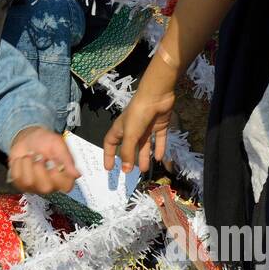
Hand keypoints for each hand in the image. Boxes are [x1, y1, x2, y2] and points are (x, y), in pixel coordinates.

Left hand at [7, 126, 79, 194]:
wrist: (28, 138)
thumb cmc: (45, 141)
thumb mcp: (58, 145)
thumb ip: (67, 159)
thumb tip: (77, 174)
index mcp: (64, 177)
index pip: (65, 186)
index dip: (57, 174)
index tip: (53, 162)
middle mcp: (51, 185)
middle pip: (45, 186)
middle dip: (39, 167)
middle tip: (40, 156)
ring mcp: (35, 186)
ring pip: (29, 182)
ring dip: (28, 163)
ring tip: (31, 156)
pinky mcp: (21, 184)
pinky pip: (17, 178)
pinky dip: (18, 164)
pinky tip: (23, 160)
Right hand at [102, 56, 177, 172]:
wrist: (156, 96)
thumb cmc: (138, 114)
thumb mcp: (130, 135)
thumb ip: (128, 153)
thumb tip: (125, 171)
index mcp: (120, 129)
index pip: (110, 144)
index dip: (109, 155)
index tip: (109, 168)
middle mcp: (132, 128)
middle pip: (129, 147)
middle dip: (130, 159)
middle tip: (130, 172)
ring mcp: (146, 127)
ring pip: (144, 145)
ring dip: (145, 157)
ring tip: (146, 169)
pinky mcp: (159, 125)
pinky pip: (158, 139)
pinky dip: (159, 148)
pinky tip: (159, 158)